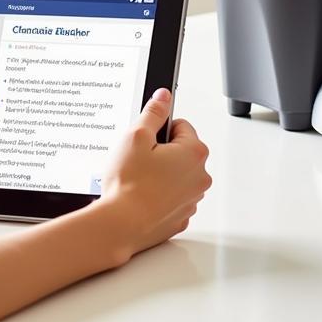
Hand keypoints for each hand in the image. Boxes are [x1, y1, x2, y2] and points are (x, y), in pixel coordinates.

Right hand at [97, 88, 211, 259]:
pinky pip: (172, 197)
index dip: (159, 131)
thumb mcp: (136, 135)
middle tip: (139, 160)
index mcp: (194, 152)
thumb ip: (154, 112)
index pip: (181, 126)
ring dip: (162, 174)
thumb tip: (164, 97)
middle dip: (162, 152)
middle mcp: (200, 176)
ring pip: (177, 175)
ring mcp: (192, 199)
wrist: (121, 225)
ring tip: (138, 180)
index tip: (146, 141)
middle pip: (181, 151)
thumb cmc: (129, 184)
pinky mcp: (181, 216)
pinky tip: (142, 196)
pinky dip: (160, 195)